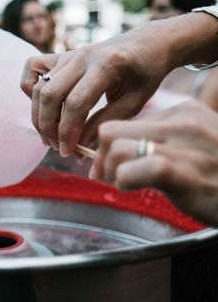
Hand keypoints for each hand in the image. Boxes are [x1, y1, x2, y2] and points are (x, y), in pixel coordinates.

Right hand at [20, 28, 169, 155]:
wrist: (147, 43)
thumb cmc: (146, 74)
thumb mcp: (134, 102)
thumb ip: (104, 122)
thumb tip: (79, 145)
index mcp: (106, 65)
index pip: (76, 103)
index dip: (68, 132)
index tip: (69, 152)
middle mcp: (82, 56)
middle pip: (50, 95)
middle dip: (49, 127)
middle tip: (58, 147)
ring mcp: (68, 54)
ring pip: (39, 87)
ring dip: (39, 116)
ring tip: (50, 136)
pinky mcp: (60, 55)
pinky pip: (32, 69)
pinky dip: (31, 89)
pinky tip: (44, 105)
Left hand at [92, 100, 217, 225]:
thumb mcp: (198, 145)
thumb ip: (166, 139)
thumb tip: (116, 150)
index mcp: (185, 112)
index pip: (124, 121)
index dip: (111, 146)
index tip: (114, 165)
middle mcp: (182, 123)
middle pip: (110, 131)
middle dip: (102, 157)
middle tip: (111, 176)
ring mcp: (182, 146)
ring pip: (114, 148)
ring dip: (112, 171)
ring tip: (127, 183)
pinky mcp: (181, 172)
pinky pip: (131, 170)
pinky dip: (124, 182)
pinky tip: (135, 188)